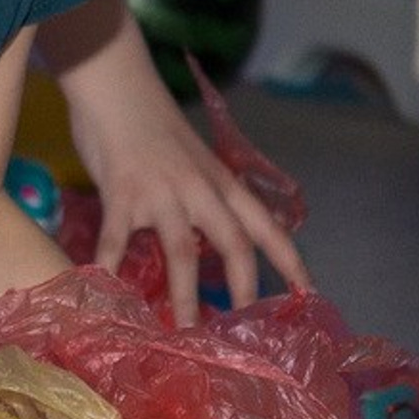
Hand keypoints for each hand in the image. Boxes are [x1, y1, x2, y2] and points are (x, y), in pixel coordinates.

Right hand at [66, 57, 308, 326]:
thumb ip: (205, 197)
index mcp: (222, 182)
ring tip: (183, 333)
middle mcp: (200, 189)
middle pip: (235, 244)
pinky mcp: (122, 193)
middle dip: (245, 289)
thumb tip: (206, 240)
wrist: (119, 84)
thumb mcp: (195, 161)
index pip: (267, 227)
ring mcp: (162, 192)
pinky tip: (108, 296)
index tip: (310, 293)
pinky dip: (111, 271)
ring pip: (182, 252)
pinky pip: (116, 241)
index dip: (290, 261)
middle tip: (246, 331)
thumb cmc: (154, 124)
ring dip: (185, 297)